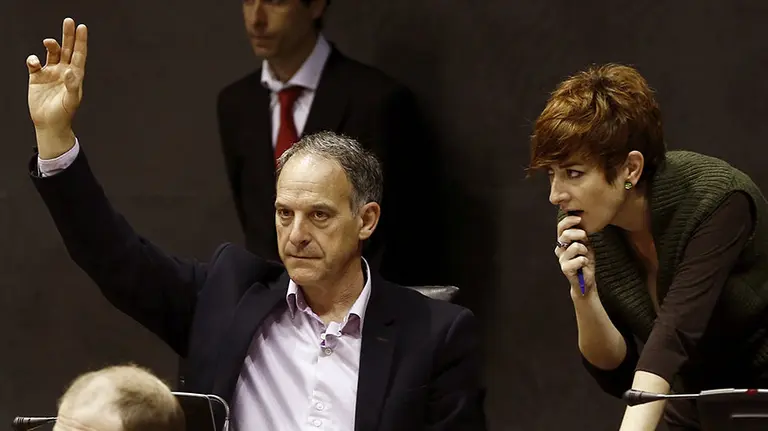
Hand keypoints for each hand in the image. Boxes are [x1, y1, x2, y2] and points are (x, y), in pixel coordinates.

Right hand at [26, 18, 87, 156]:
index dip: (81, 41)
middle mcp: (63, 71)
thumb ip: (72, 86)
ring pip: (51, 53)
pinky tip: (34, 63)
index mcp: (75, 75)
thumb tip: (71, 72)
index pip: (79, 54)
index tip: (82, 27)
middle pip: (66, 49)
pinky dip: (33, 60)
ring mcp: (50, 73)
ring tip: (48, 42)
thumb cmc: (64, 113)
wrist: (49, 123)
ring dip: (50, 45)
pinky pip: (34, 64)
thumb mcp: (71, 101)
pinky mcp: (37, 77)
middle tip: (68, 21)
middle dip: (68, 35)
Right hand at [555, 214, 595, 296]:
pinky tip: (584, 265)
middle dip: (579, 234)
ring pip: (575, 247)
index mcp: (563, 242)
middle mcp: (559, 249)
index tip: (579, 218)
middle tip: (585, 239)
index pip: (561, 227)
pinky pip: (580, 259)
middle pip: (565, 234)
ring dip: (584, 250)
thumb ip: (582, 235)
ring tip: (585, 255)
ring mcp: (561, 259)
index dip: (568, 220)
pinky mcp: (565, 268)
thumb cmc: (586, 261)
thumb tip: (581, 221)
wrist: (586, 280)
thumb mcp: (586, 244)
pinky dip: (585, 261)